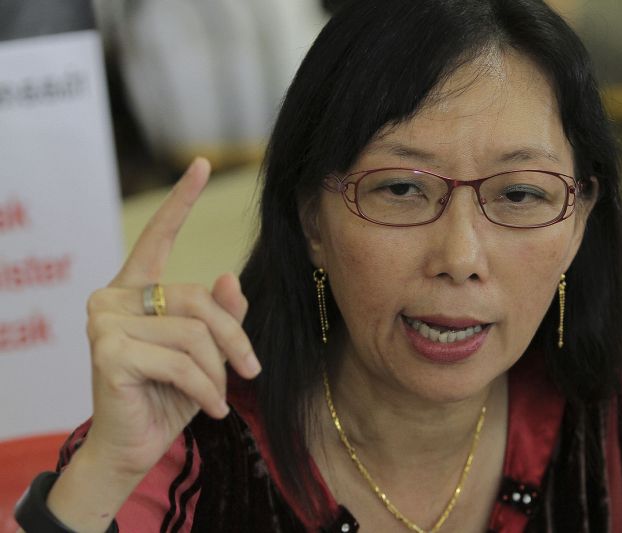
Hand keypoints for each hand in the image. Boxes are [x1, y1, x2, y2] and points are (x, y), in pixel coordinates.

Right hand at [78, 157, 260, 477]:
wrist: (134, 448)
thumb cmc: (170, 396)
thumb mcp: (206, 353)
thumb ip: (220, 314)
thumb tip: (228, 276)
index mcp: (136, 289)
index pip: (158, 236)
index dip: (181, 200)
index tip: (202, 164)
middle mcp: (113, 297)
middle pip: (198, 298)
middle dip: (234, 339)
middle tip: (251, 371)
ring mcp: (104, 320)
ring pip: (193, 332)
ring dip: (219, 371)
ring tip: (220, 396)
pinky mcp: (107, 350)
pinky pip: (181, 361)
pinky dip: (207, 389)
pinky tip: (212, 409)